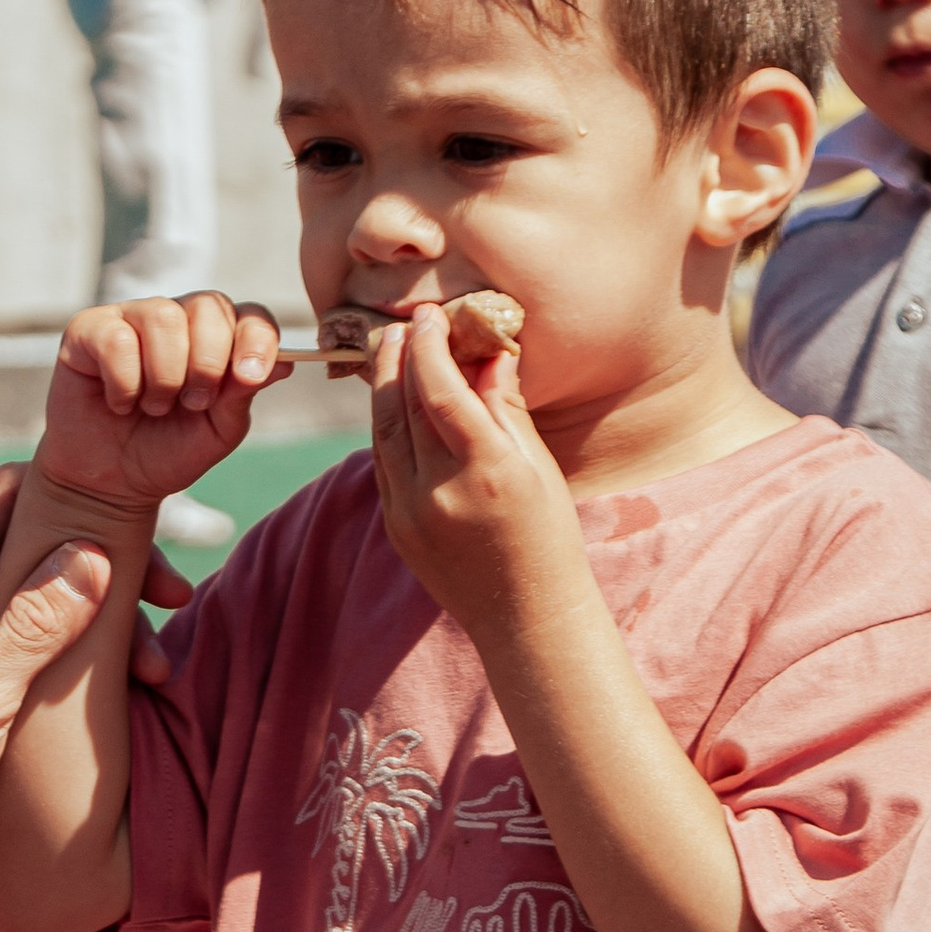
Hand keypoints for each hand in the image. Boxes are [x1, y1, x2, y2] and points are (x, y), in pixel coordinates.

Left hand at [0, 469, 113, 928]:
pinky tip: (128, 688)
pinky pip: (34, 642)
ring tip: (158, 670)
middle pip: (33, 541)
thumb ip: (32, 628)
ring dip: (101, 621)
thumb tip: (92, 556)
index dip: (80, 503)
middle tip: (172, 601)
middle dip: (104, 567)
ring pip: (41, 595)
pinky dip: (81, 656)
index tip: (146, 538)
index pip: (7, 496)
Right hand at [38, 295, 286, 519]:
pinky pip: (117, 338)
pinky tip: (119, 403)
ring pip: (163, 317)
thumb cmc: (168, 450)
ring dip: (164, 376)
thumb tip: (284, 363)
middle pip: (209, 305)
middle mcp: (179, 318)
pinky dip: (124, 383)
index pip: (251, 314)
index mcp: (219, 337)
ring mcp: (133, 317)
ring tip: (154, 407)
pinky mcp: (90, 329)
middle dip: (208, 362)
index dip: (257, 339)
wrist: (111, 481)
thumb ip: (242, 394)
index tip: (249, 377)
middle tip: (192, 404)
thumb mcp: (217, 430)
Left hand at [367, 306, 588, 645]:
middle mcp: (440, 490)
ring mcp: (411, 513)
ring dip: (384, 388)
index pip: (442, 391)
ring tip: (391, 352)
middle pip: (404, 406)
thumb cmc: (548, 536)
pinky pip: (382, 464)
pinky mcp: (396, 529)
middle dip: (400, 358)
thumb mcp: (539, 467)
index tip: (429, 315)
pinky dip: (385, 428)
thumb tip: (489, 353)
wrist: (525, 616)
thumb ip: (507, 409)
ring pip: (384, 433)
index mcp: (486, 470)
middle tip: (403, 324)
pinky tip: (393, 405)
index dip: (430, 346)